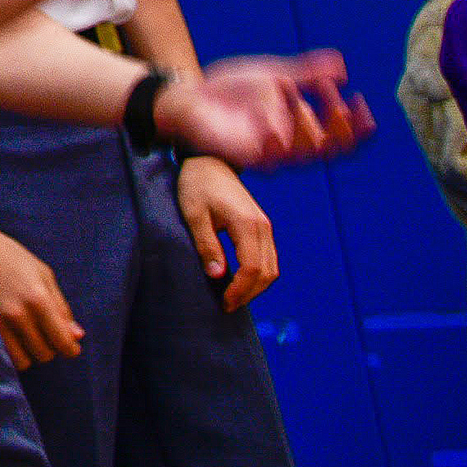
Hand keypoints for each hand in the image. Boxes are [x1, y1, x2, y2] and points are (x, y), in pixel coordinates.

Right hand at [0, 214, 83, 366]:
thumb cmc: (14, 257)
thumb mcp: (46, 276)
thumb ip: (62, 308)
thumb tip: (78, 336)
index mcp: (40, 299)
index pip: (62, 341)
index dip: (71, 349)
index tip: (72, 346)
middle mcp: (21, 314)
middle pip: (46, 353)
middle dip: (53, 348)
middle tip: (50, 332)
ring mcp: (3, 320)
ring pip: (27, 358)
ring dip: (34, 351)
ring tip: (34, 336)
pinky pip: (9, 354)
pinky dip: (18, 353)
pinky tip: (20, 339)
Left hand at [156, 53, 372, 169]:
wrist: (188, 96)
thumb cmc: (230, 89)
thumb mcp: (273, 74)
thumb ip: (306, 73)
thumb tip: (341, 64)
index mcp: (300, 128)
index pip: (340, 135)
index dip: (357, 125)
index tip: (361, 100)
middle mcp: (290, 145)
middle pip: (328, 150)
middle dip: (337, 127)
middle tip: (333, 99)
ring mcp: (269, 153)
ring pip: (302, 154)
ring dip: (303, 124)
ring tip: (290, 90)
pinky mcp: (245, 156)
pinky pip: (267, 158)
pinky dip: (274, 139)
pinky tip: (273, 120)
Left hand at [178, 154, 279, 309]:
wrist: (209, 160)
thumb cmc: (196, 184)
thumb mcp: (194, 214)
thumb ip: (206, 244)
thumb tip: (217, 275)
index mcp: (247, 224)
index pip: (252, 268)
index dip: (240, 290)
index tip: (224, 302)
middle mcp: (263, 227)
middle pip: (267, 273)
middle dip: (249, 293)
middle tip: (227, 306)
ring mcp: (265, 227)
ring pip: (272, 268)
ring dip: (255, 286)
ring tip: (232, 297)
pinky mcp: (262, 227)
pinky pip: (267, 258)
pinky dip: (257, 274)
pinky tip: (239, 281)